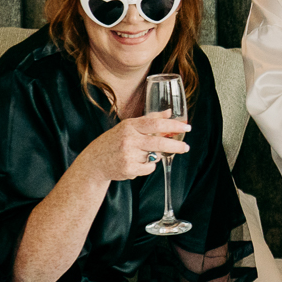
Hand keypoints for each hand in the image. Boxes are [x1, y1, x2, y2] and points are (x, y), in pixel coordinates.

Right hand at [71, 111, 189, 183]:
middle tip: (186, 148)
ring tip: (140, 155)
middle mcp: (128, 139)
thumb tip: (169, 112)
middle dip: (176, 146)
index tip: (186, 127)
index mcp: (129, 125)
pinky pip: (149, 168)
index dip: (173, 126)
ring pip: (154, 157)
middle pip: (159, 142)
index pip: (155, 124)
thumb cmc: (113, 142)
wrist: (94, 162)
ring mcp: (128, 154)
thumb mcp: (128, 126)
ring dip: (154, 157)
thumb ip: (150, 119)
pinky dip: (147, 167)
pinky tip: (134, 163)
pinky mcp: (128, 168)